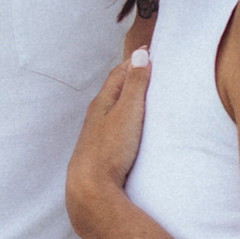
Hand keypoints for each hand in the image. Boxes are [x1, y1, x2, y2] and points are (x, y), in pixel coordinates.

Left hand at [64, 43, 151, 238]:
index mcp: (102, 102)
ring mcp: (95, 134)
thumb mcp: (129, 112)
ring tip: (138, 93)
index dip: (134, 62)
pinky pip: (111, 126)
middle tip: (144, 67)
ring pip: (110, 109)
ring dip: (124, 98)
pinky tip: (126, 127)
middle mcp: (95, 115)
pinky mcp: (98, 151)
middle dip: (128, 77)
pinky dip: (121, 117)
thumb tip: (140, 54)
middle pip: (113, 89)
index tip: (148, 51)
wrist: (91, 187)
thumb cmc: (111, 148)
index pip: (118, 74)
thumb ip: (136, 84)